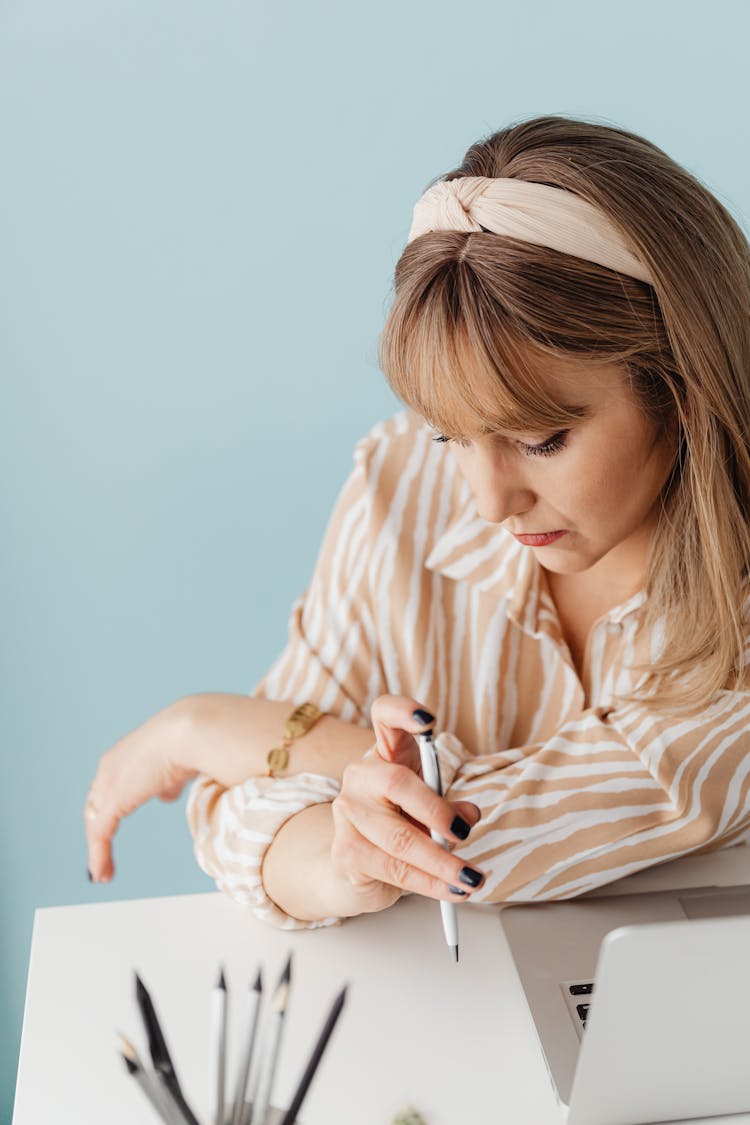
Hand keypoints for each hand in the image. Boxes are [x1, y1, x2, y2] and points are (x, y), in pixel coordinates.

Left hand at [84, 700, 197, 882]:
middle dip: (99, 826)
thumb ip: (171, 778)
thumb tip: (167, 793)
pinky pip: (100, 834)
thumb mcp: (181, 762)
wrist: (191, 732)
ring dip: (98, 848)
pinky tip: (102, 873)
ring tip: (102, 872)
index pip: (111, 782)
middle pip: (96, 802)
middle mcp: (113, 765)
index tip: (114, 819)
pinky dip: (99, 856)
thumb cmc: (197, 739)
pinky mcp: (114, 800)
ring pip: (96, 821)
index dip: (112, 805)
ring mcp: (110, 783)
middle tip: (102, 850)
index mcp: (129, 752)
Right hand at [329, 694, 483, 914]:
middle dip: (437, 811)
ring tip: (472, 878)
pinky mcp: (346, 850)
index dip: (403, 711)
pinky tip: (451, 890)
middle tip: (464, 834)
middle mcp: (360, 775)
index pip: (384, 716)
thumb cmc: (400, 824)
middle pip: (397, 782)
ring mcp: (348, 812)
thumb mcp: (431, 810)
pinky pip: (395, 869)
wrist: (357, 866)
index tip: (428, 719)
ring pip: (400, 837)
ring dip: (442, 863)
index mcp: (386, 753)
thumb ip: (451, 809)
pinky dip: (430, 883)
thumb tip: (469, 814)